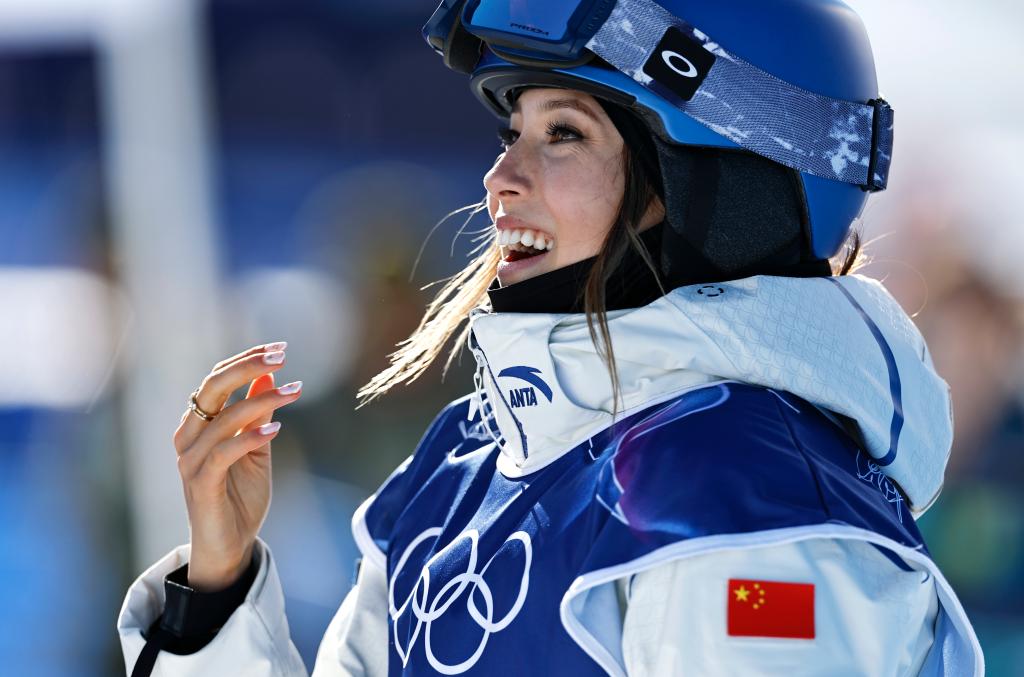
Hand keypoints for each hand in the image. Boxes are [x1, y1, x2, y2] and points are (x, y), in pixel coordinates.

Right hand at [172, 342, 301, 590]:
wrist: (230, 546)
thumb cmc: (240, 496)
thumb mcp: (257, 447)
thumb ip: (259, 413)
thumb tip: (269, 374)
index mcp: (199, 425)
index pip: (217, 380)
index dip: (246, 360)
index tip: (279, 348)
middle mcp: (189, 437)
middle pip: (212, 388)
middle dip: (247, 366)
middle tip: (281, 355)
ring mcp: (191, 461)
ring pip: (223, 418)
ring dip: (262, 400)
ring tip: (295, 390)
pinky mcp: (200, 484)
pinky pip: (223, 453)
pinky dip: (250, 437)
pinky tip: (277, 428)